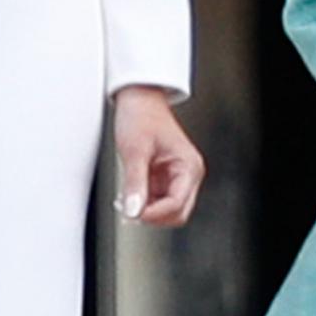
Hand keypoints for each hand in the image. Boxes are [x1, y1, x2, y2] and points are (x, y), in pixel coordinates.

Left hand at [112, 86, 204, 227]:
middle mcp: (187, 174)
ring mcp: (176, 177)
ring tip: (126, 201)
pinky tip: (129, 197)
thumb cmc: (142, 117)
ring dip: (147, 211)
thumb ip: (135, 184)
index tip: (132, 212)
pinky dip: (143, 204)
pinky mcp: (164, 178)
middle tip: (129, 210)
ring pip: (167, 211)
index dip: (154, 213)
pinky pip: (157, 201)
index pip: (177, 204)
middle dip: (153, 215)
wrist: (139, 99)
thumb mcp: (135, 151)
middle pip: (177, 213)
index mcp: (189, 167)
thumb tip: (133, 211)